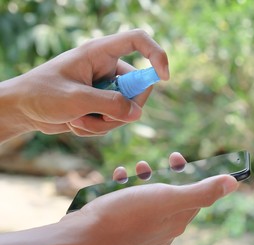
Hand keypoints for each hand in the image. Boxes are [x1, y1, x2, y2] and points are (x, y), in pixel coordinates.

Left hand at [0, 30, 168, 140]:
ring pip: (126, 110)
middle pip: (138, 87)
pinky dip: (98, 128)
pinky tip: (77, 123)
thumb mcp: (75, 99)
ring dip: (104, 123)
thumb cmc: (40, 94)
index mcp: (100, 53)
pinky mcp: (102, 105)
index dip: (156, 55)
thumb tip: (136, 113)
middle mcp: (107, 68)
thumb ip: (109, 105)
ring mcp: (105, 88)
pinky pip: (114, 120)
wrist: (22, 110)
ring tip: (78, 120)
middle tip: (103, 118)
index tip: (164, 77)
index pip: (138, 41)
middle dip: (122, 109)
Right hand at [61, 152, 238, 244]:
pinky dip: (126, 186)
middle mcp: (161, 227)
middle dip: (166, 174)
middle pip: (172, 195)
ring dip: (146, 178)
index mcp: (177, 221)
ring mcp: (141, 228)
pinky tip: (119, 176)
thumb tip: (233, 183)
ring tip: (136, 168)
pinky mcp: (122, 225)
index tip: (177, 157)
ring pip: (150, 197)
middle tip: (159, 160)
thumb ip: (202, 191)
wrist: (83, 237)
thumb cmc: (127, 216)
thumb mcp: (168, 198)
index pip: (194, 195)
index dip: (190, 174)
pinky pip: (129, 202)